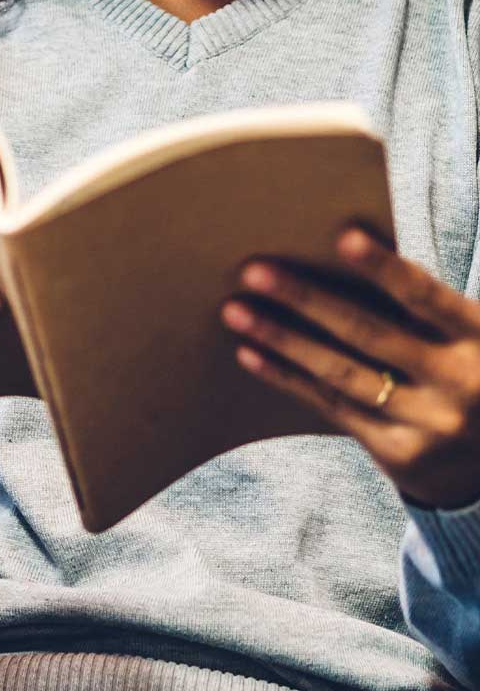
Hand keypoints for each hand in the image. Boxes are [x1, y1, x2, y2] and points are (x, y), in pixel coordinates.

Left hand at [220, 224, 479, 511]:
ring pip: (341, 374)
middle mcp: (461, 383)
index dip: (384, 268)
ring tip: (235, 311)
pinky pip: (332, 407)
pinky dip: (288, 378)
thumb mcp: (472, 336)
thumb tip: (346, 249)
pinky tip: (250, 354)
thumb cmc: (474, 370)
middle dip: (306, 299)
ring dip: (282, 339)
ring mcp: (430, 424)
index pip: (426, 296)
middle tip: (252, 271)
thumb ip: (428, 307)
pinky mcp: (401, 455)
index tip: (342, 236)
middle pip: (369, 334)